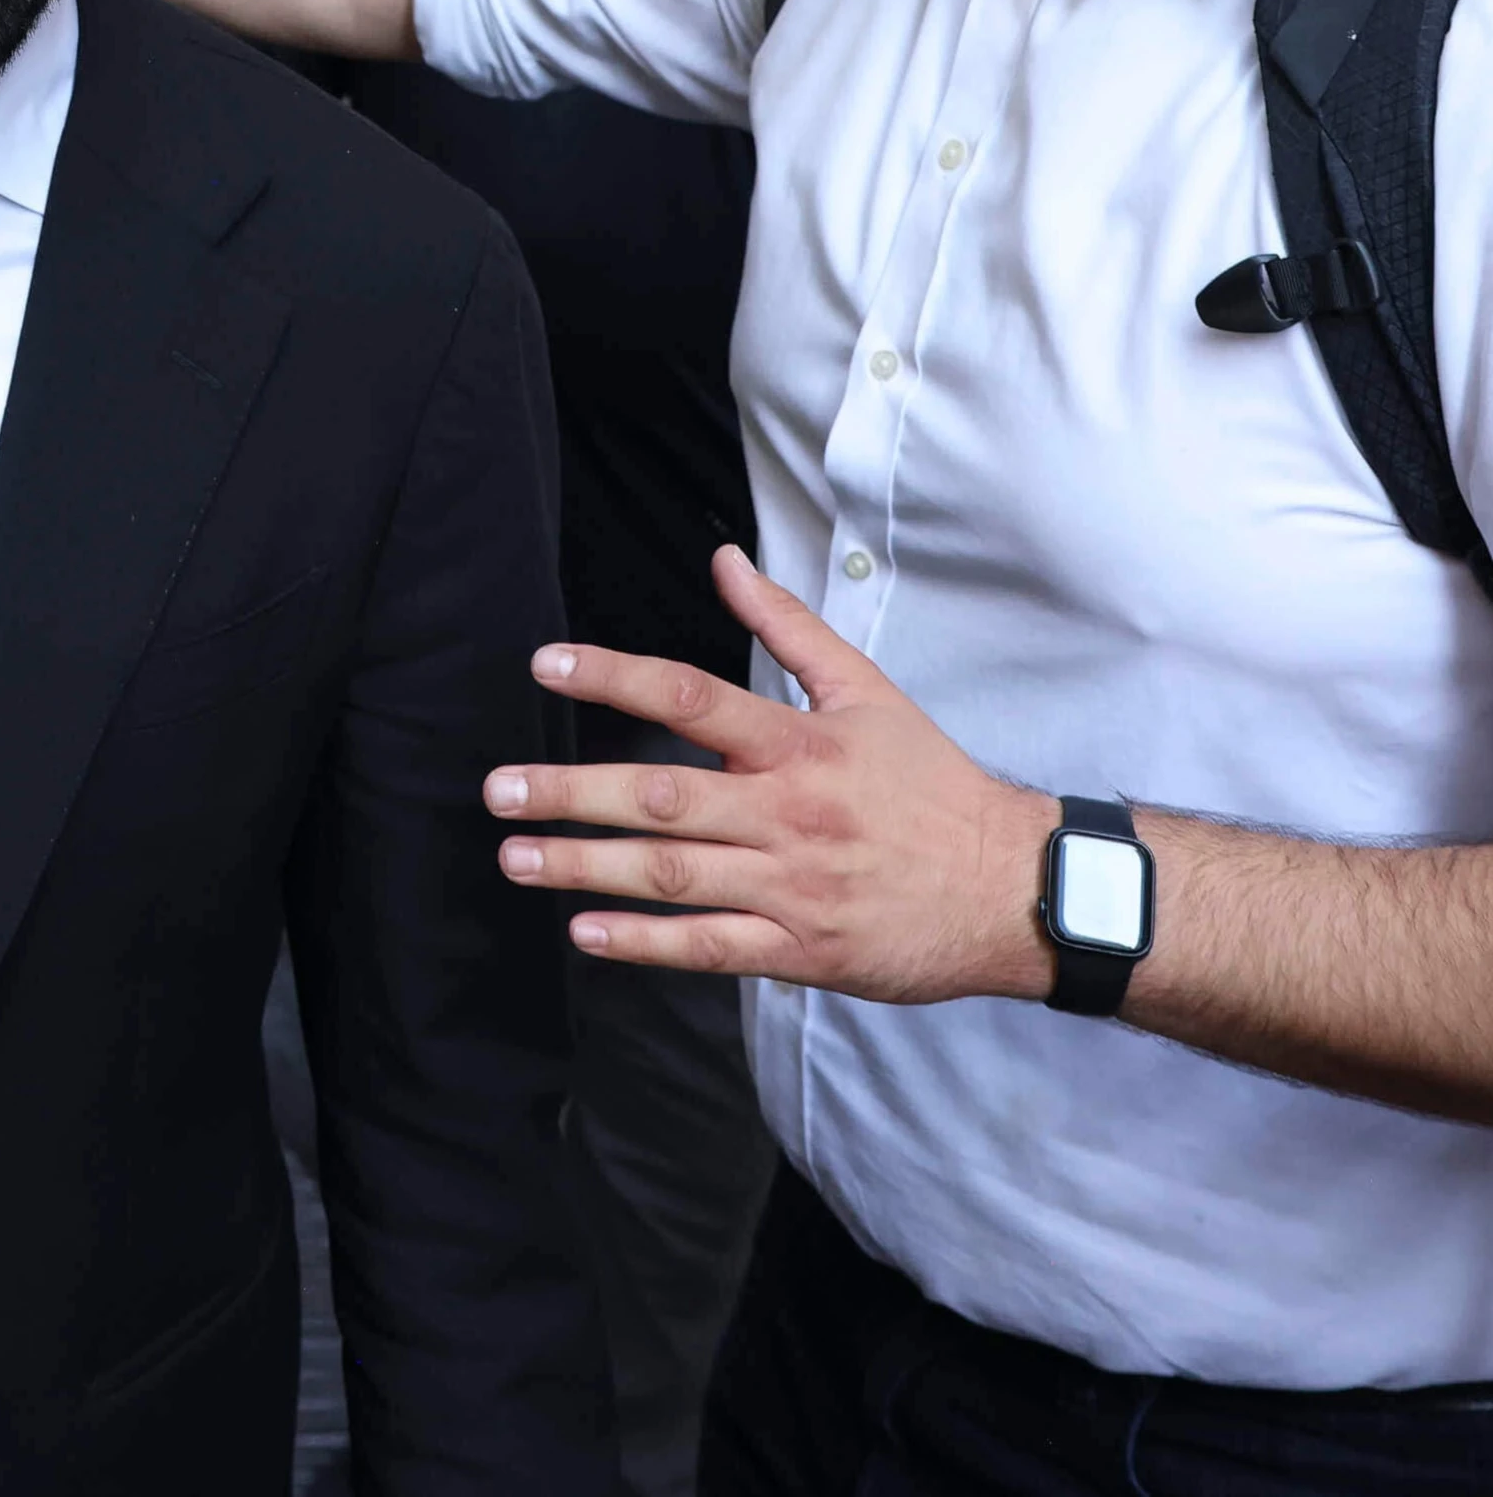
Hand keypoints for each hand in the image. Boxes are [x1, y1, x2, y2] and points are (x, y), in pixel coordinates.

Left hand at [483, 544, 1056, 1004]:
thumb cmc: (932, 783)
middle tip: (498, 790)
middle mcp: (788, 813)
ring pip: (675, 875)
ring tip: (517, 857)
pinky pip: (711, 948)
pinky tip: (585, 933)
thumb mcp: (867, 690)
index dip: (614, 676)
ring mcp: (792, 887)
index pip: (691, 697)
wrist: (1012, 888)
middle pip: (663, 796)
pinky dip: (645, 944)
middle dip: (572, 792)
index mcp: (799, 743)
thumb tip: (724, 559)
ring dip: (587, 866)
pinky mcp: (803, 950)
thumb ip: (788, 626)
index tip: (545, 665)